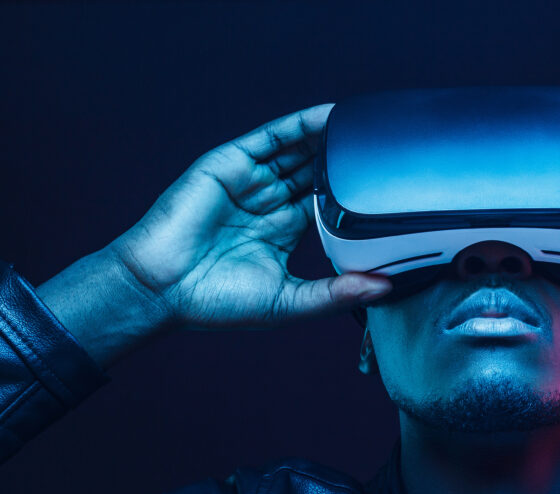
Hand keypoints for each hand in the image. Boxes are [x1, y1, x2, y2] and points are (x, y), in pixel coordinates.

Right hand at [107, 104, 390, 329]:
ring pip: (298, 151)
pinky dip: (301, 124)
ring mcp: (249, 182)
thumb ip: (335, 293)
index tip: (391, 188)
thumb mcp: (289, 302)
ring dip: (330, 137)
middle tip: (386, 149)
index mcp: (282, 232)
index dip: (354, 194)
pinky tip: (330, 116)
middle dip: (346, 161)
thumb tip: (383, 289)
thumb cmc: (215, 302)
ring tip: (366, 125)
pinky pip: (271, 137)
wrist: (160, 290)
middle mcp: (267, 203)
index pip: (327, 204)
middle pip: (315, 172)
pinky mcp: (230, 164)